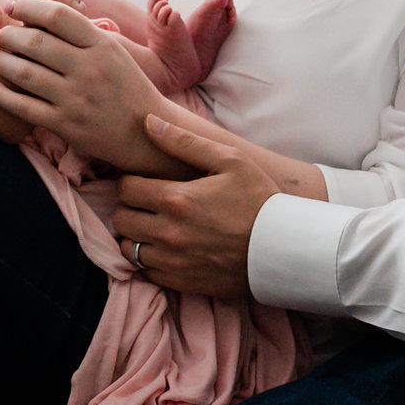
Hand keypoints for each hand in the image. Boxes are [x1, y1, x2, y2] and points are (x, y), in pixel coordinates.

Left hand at [0, 0, 174, 169]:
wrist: (146, 134)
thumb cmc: (126, 88)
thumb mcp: (114, 52)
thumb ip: (83, 33)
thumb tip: (45, 9)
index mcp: (102, 46)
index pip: (58, 16)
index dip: (29, 6)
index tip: (13, 5)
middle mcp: (89, 69)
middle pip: (35, 42)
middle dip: (9, 35)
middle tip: (0, 34)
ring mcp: (76, 98)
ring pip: (24, 74)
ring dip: (1, 61)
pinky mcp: (66, 125)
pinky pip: (22, 107)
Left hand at [111, 118, 287, 298]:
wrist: (283, 247)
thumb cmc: (259, 199)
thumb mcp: (229, 160)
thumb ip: (184, 141)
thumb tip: (148, 122)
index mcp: (175, 199)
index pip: (125, 189)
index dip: (131, 182)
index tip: (145, 182)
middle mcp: (168, 232)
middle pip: (121, 219)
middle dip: (130, 207)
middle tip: (148, 203)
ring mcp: (173, 261)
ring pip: (129, 248)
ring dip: (136, 235)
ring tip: (155, 225)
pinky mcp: (181, 282)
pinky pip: (146, 272)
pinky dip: (149, 259)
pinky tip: (166, 248)